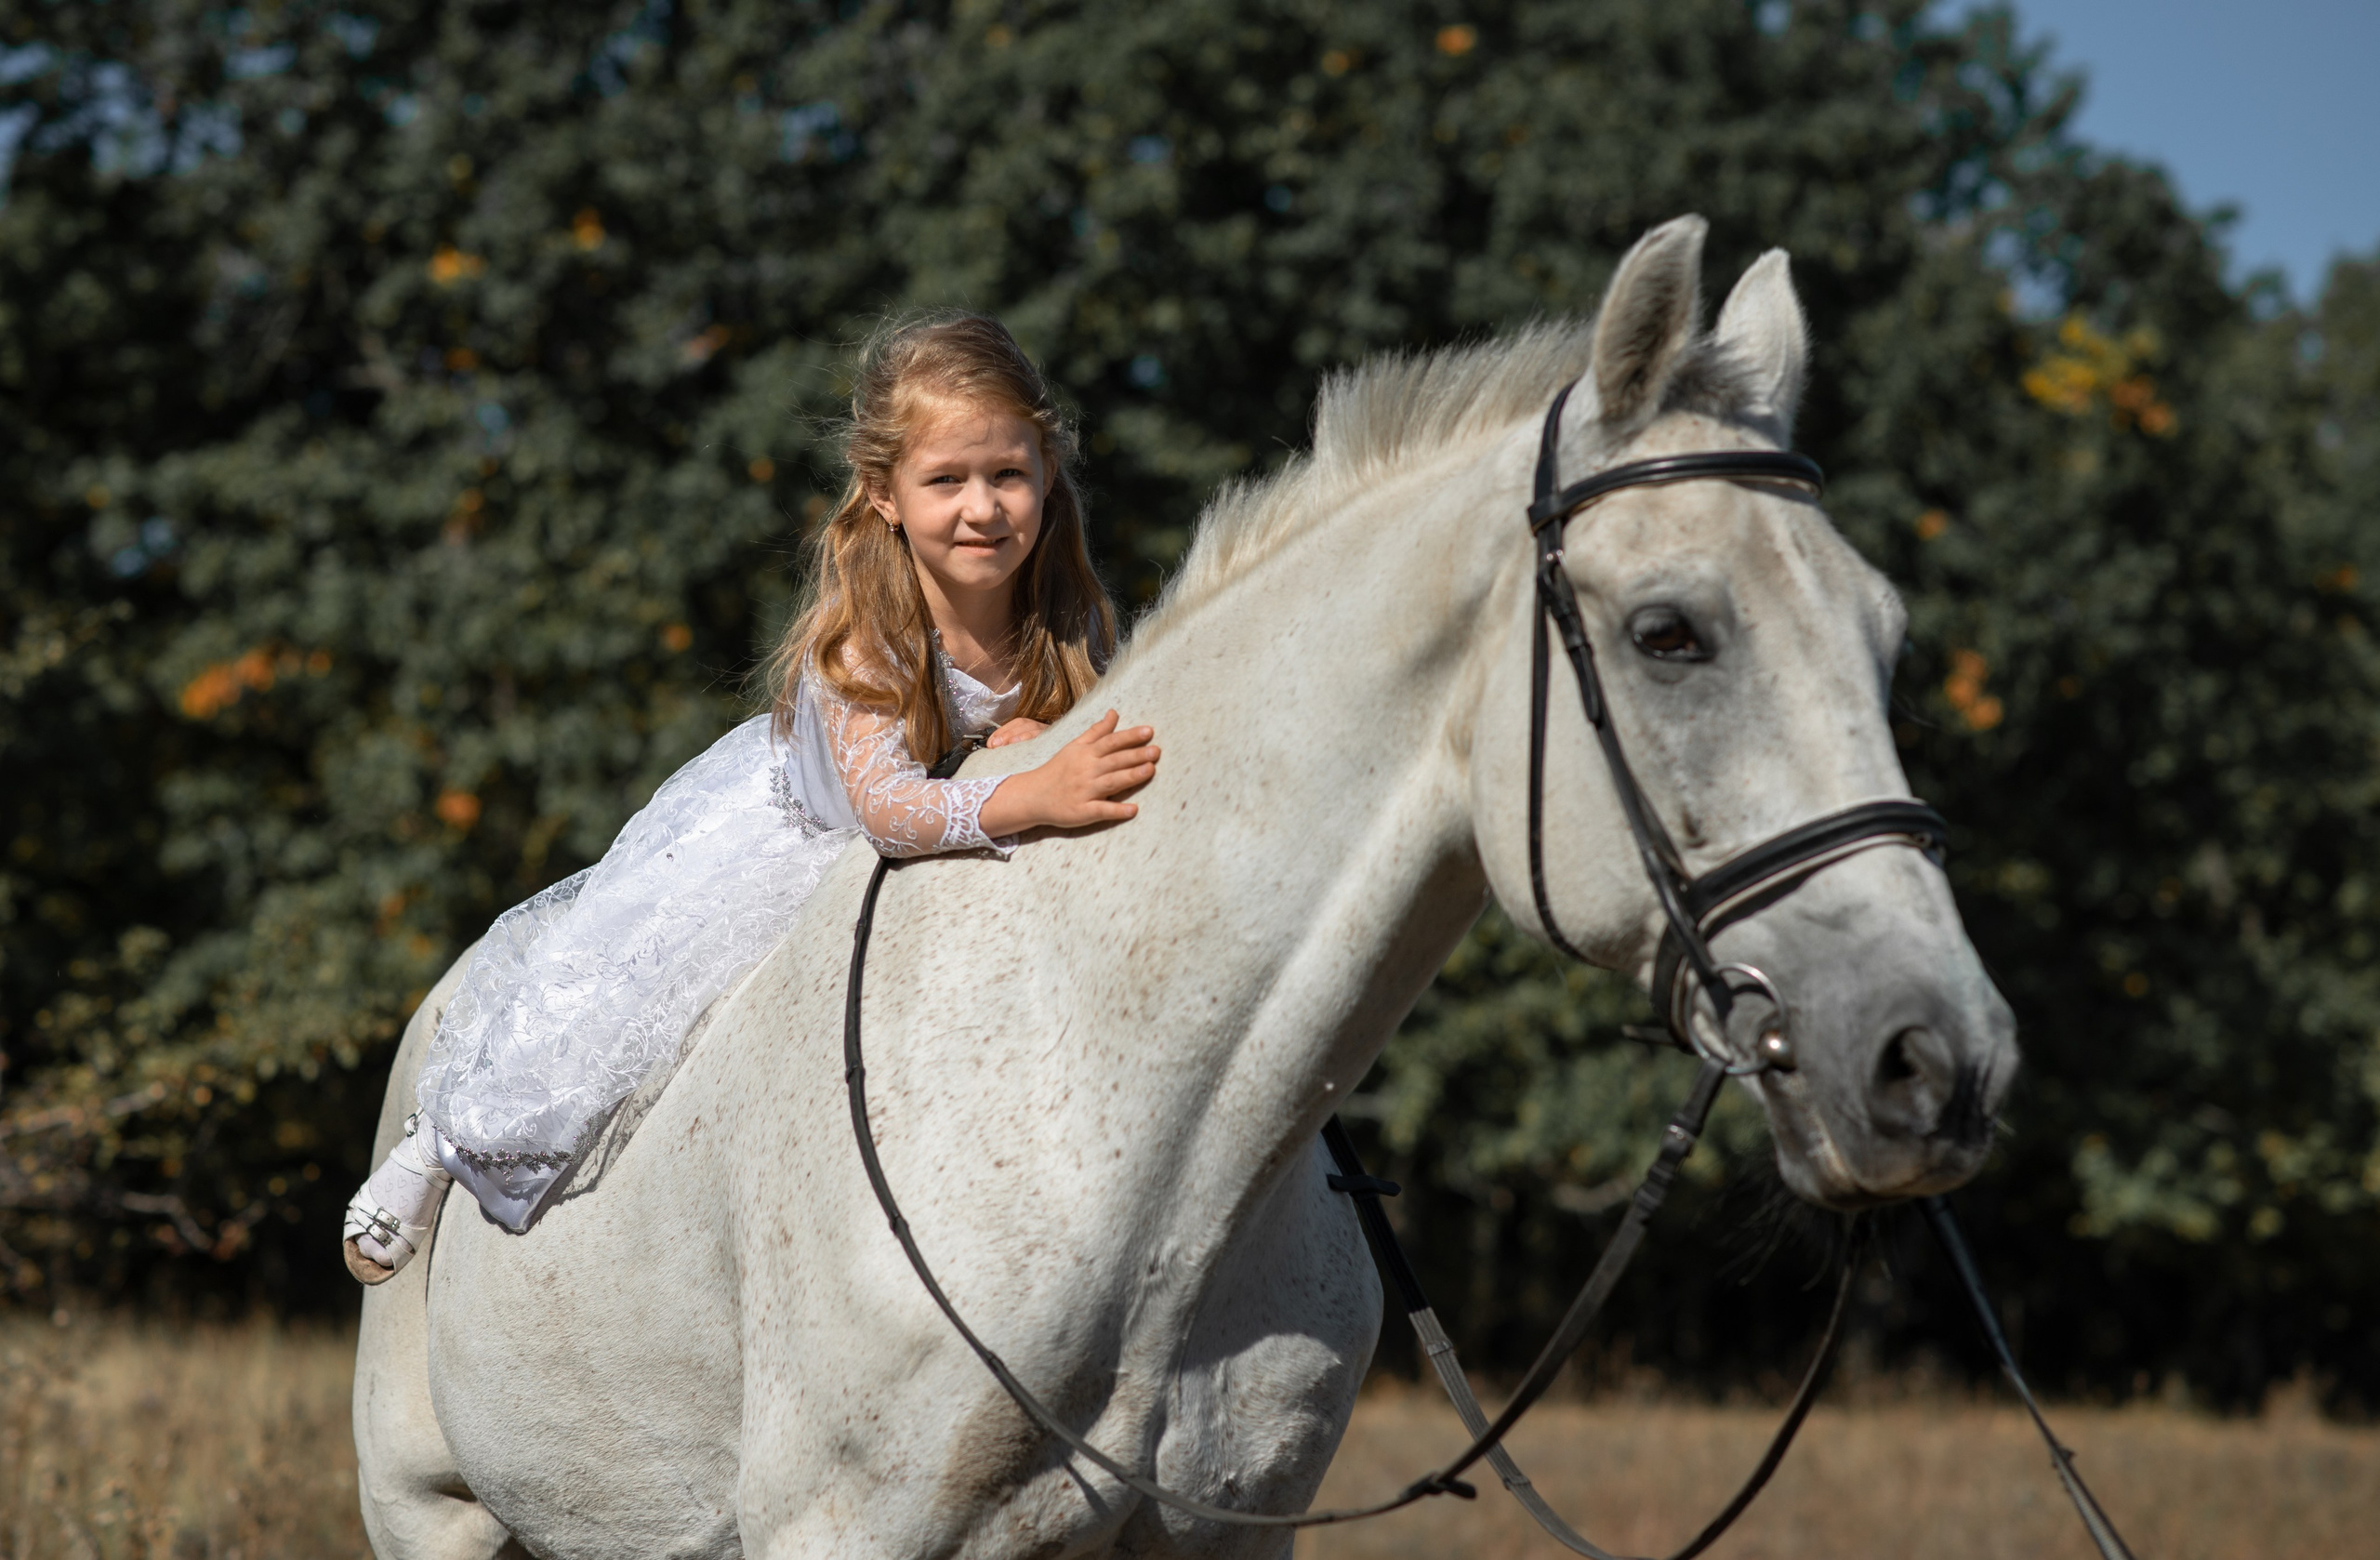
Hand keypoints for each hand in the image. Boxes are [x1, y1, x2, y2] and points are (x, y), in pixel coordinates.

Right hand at [977, 710, 1159, 835]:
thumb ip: (1097, 731)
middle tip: (1156, 751)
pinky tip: (1133, 810)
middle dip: (1136, 755)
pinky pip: (1101, 810)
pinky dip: (1117, 810)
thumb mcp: (1075, 746)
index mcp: (1086, 754)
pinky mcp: (1082, 812)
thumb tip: (1114, 713)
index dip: (1130, 736)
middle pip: (1114, 761)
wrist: (1033, 795)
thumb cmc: (1058, 769)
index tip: (1149, 732)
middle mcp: (1086, 771)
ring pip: (1111, 782)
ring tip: (1150, 770)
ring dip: (1131, 776)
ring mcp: (1085, 792)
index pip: (1111, 742)